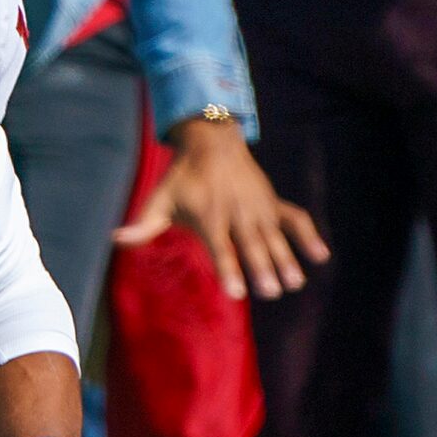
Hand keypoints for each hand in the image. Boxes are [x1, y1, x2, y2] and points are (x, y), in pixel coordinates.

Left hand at [114, 117, 328, 300]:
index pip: (219, 248)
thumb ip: (142, 225)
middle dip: (261, 268)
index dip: (227, 270)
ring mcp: (258, 208)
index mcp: (209, 217)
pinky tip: (321, 255)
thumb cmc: (181, 179)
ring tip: (295, 283)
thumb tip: (114, 238)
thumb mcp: (159, 200)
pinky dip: (307, 235)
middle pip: (251, 245)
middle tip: (271, 292)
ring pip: (274, 237)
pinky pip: (294, 219)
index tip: (235, 293)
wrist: (211, 142)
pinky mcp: (272, 203)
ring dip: (286, 259)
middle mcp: (236, 213)